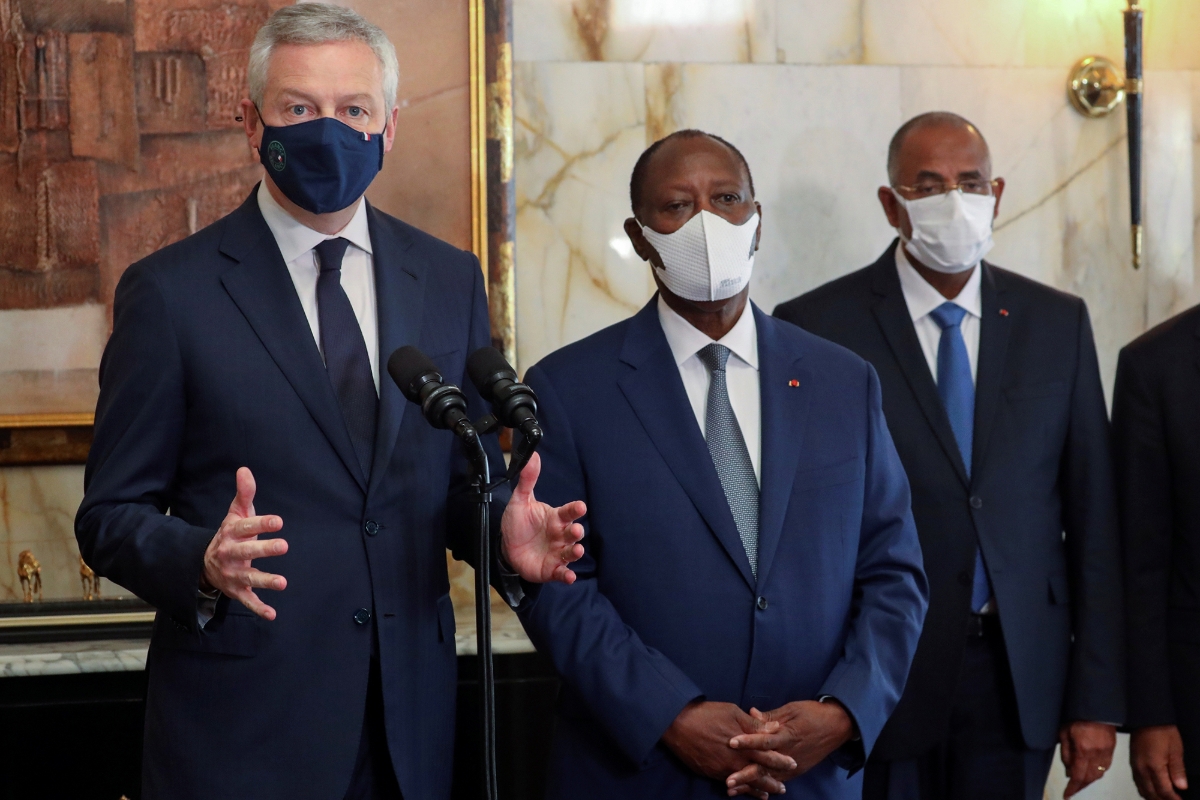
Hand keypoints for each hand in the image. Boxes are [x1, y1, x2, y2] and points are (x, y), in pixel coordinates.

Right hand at [201, 467, 287, 620]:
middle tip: (284, 546)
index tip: (279, 521)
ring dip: (265, 581)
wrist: (204, 564)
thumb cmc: (230, 534)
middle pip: (246, 551)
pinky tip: (272, 614)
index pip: (246, 527)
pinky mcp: (236, 591)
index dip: (261, 523)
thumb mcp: (234, 514)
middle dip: (264, 550)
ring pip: (248, 578)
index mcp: (230, 533)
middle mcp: (230, 554)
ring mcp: (233, 574)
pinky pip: (247, 600)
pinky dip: (258, 608)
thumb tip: (245, 469)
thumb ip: (243, 493)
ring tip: (283, 583)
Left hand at [499, 452, 585, 583]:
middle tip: (575, 531)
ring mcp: (557, 553)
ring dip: (575, 553)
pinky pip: (562, 572)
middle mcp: (560, 535)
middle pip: (573, 533)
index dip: (575, 510)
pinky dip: (567, 575)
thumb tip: (532, 455)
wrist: (507, 548)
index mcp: (555, 518)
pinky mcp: (552, 569)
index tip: (580, 507)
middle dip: (576, 532)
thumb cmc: (518, 523)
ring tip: (576, 551)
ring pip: (571, 553)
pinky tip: (570, 576)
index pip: (568, 512)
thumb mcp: (520, 501)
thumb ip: (527, 480)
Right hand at [662, 701, 794, 798]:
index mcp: (743, 744)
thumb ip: (755, 724)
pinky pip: (728, 783)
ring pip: (744, 782)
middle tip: (783, 789)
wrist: (677, 723)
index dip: (781, 761)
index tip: (793, 764)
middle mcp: (734, 760)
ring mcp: (721, 768)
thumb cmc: (706, 714)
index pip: (767, 755)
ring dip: (756, 789)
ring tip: (767, 795)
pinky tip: (741, 791)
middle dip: (771, 782)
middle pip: (758, 774)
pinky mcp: (710, 772)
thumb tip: (776, 727)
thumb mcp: (733, 712)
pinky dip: (738, 789)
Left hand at [726, 700, 854, 788]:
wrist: (836, 726)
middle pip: (764, 767)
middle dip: (745, 774)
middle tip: (728, 780)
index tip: (731, 742)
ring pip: (768, 778)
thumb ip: (770, 717)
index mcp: (787, 735)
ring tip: (732, 789)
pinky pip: (777, 781)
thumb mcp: (791, 710)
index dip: (748, 741)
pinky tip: (750, 792)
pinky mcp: (796, 771)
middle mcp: (789, 754)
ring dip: (750, 784)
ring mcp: (793, 766)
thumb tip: (751, 713)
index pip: (765, 740)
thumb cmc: (812, 713)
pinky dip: (763, 786)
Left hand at [1059, 721, 1116, 797]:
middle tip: (1073, 790)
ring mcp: (1106, 751)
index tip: (1067, 795)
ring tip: (1081, 783)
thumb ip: (1066, 753)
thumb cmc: (1076, 717)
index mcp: (1083, 749)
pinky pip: (1106, 766)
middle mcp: (1096, 753)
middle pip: (1090, 777)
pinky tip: (1092, 772)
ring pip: (1099, 773)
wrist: (1095, 706)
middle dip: (1081, 786)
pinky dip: (1098, 772)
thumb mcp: (1064, 733)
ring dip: (1089, 780)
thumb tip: (1068, 771)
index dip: (1072, 788)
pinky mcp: (1112, 748)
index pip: (1078, 775)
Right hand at [1131, 725, 1187, 799]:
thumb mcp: (1176, 749)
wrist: (1146, 717)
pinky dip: (1145, 790)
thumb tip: (1181, 786)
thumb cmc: (1162, 730)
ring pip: (1143, 790)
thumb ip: (1178, 769)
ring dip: (1153, 797)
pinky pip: (1137, 782)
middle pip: (1151, 794)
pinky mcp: (1133, 763)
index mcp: (1154, 766)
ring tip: (1164, 799)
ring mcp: (1135, 766)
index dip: (1173, 799)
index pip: (1164, 791)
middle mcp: (1142, 769)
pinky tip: (1152, 791)